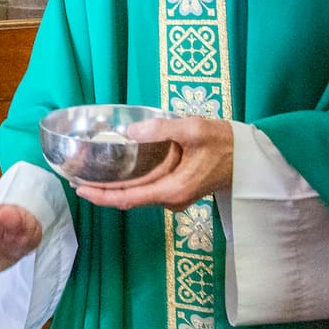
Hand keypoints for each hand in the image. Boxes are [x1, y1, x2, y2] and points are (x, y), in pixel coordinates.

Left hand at [73, 117, 232, 210]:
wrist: (251, 158)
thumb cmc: (224, 143)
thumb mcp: (193, 129)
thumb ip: (160, 130)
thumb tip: (130, 132)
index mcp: (172, 190)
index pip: (128, 199)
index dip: (101, 196)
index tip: (80, 189)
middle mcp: (171, 199)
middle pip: (129, 199)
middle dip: (102, 191)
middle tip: (77, 178)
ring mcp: (175, 197)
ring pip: (138, 195)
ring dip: (115, 187)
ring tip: (92, 174)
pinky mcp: (179, 190)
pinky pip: (149, 189)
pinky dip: (131, 182)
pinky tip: (119, 170)